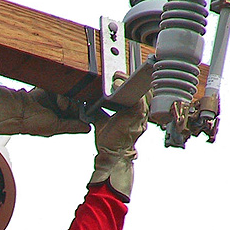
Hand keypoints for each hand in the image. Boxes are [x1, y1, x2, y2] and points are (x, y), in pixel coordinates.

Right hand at [0, 85, 90, 136]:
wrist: (18, 109)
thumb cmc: (32, 123)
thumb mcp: (56, 127)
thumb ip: (72, 126)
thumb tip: (87, 128)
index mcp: (58, 122)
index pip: (77, 116)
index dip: (82, 113)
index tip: (86, 111)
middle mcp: (56, 110)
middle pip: (75, 104)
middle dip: (74, 106)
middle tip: (68, 109)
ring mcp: (52, 99)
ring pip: (69, 95)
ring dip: (67, 99)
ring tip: (61, 103)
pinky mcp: (49, 89)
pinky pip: (62, 87)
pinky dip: (61, 92)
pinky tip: (57, 96)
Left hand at [88, 74, 151, 201]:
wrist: (111, 156)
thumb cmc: (110, 141)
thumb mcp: (102, 120)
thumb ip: (98, 109)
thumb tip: (87, 100)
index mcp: (134, 112)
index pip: (137, 92)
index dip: (131, 81)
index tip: (119, 74)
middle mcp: (140, 113)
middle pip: (142, 89)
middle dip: (132, 79)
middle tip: (117, 73)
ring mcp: (141, 116)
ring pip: (142, 92)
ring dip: (129, 82)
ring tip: (116, 77)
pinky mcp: (137, 118)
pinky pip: (138, 100)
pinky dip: (129, 91)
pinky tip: (117, 85)